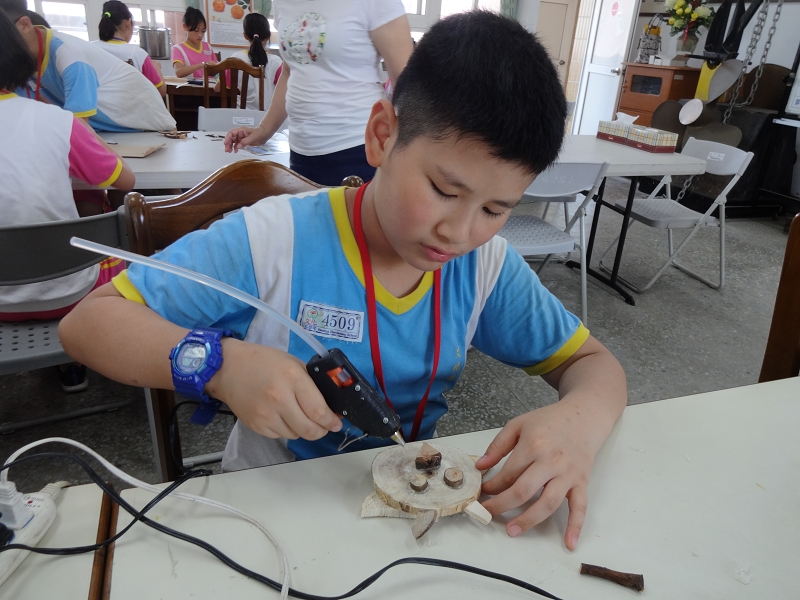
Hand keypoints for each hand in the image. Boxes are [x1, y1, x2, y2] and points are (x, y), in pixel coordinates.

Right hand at [207, 339, 341, 439]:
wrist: (227, 368)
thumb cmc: (263, 361)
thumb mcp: (293, 363)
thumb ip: (311, 383)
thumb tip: (329, 404)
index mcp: (292, 379)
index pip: (319, 411)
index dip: (332, 421)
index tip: (337, 423)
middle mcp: (280, 400)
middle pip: (310, 429)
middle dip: (322, 430)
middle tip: (325, 426)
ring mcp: (266, 415)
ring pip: (296, 435)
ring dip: (304, 430)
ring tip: (302, 417)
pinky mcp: (256, 426)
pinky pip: (280, 436)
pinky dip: (287, 430)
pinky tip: (285, 418)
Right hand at [224, 125, 267, 152]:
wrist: (265, 135)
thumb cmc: (260, 133)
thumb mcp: (253, 137)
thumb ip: (245, 142)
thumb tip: (238, 146)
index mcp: (241, 130)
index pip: (231, 133)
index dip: (228, 138)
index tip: (226, 143)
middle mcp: (240, 134)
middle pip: (231, 138)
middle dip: (228, 144)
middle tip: (227, 150)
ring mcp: (242, 138)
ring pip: (233, 142)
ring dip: (231, 146)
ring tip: (230, 151)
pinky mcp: (244, 142)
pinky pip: (238, 144)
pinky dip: (235, 148)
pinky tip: (235, 151)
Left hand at [475, 402, 600, 550]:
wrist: (583, 417)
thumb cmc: (549, 421)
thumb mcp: (518, 424)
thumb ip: (498, 445)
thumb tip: (481, 467)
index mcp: (534, 445)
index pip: (508, 473)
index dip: (492, 486)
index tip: (483, 492)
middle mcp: (551, 462)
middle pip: (524, 491)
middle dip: (502, 505)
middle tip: (487, 513)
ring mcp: (568, 474)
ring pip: (548, 503)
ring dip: (529, 520)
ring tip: (512, 531)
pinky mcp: (582, 482)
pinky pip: (581, 507)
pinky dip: (576, 526)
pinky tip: (569, 543)